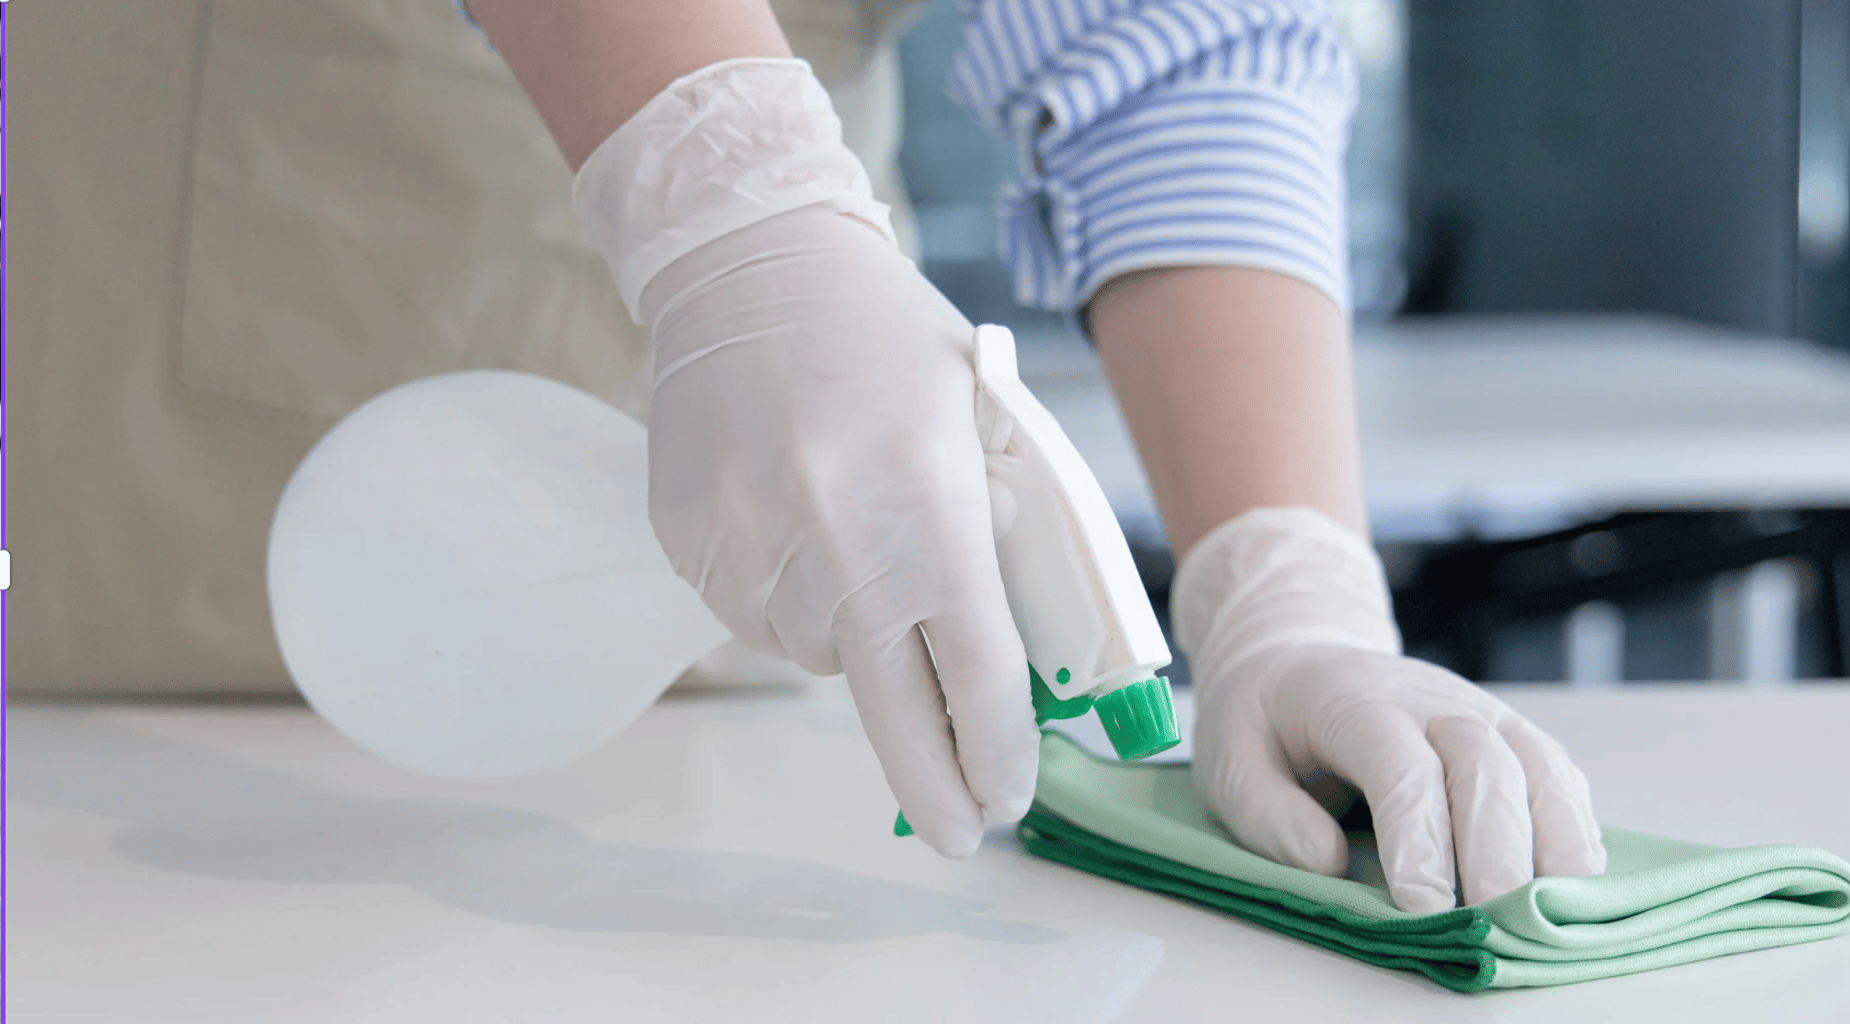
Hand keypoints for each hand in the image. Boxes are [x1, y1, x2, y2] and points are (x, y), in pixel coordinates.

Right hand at [573, 59, 1036, 857]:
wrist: (749, 261)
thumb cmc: (889, 341)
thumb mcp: (983, 418)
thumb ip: (1006, 532)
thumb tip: (1024, 655)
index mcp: (926, 506)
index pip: (977, 671)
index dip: (998, 748)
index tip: (1009, 796)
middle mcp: (832, 540)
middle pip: (891, 709)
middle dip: (932, 784)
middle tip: (957, 835)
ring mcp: (748, 545)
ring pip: (816, 655)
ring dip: (851, 635)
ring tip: (850, 532)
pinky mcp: (687, 542)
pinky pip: (753, 617)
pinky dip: (788, 598)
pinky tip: (796, 521)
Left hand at [1173, 507, 1605, 912]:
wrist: (1298, 656)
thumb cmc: (1264, 718)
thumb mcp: (1229, 759)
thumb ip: (1267, 813)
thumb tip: (1326, 863)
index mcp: (1355, 700)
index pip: (1402, 768)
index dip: (1420, 840)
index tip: (1425, 910)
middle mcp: (1432, 699)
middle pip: (1486, 766)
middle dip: (1498, 852)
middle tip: (1497, 924)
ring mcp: (1481, 712)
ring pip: (1540, 767)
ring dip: (1555, 843)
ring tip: (1552, 913)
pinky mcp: (1512, 735)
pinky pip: (1560, 779)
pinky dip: (1574, 831)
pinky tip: (1569, 882)